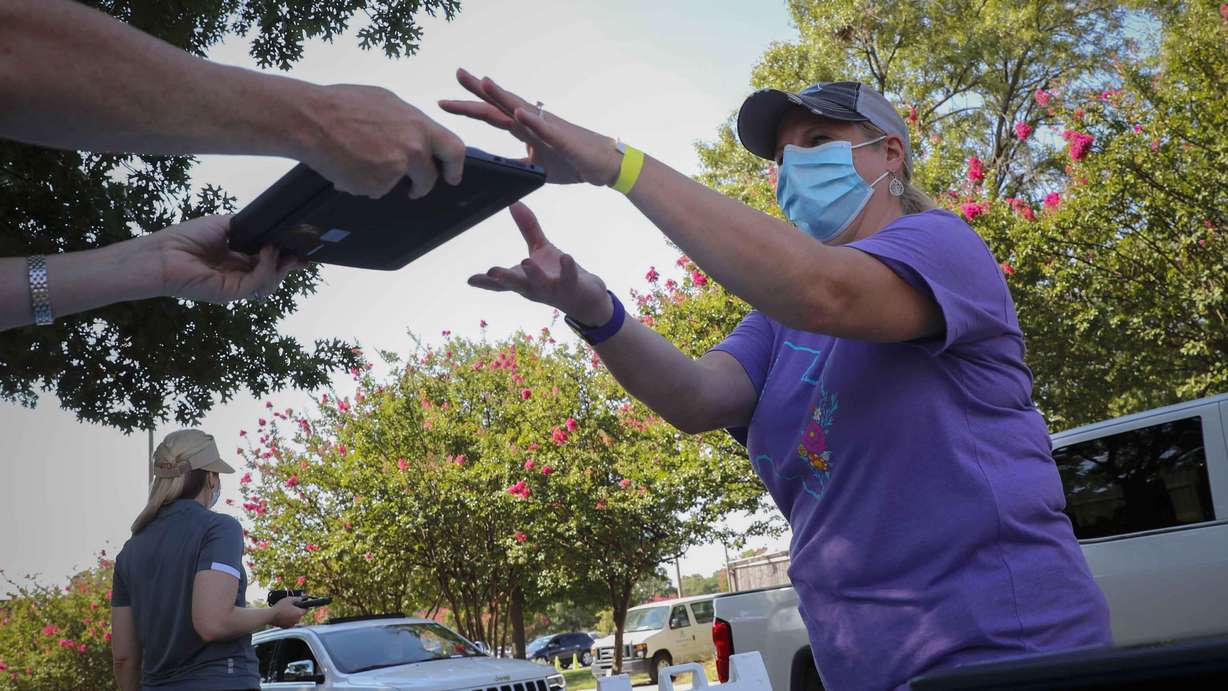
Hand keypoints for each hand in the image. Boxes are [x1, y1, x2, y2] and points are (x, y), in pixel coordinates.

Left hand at [148, 215, 304, 303]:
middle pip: (273, 275)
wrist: (163, 254)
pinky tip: (265, 251)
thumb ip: (247, 227)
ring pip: (270, 283)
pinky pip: (258, 283)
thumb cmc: (187, 238)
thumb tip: (270, 228)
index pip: (267, 262)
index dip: (285, 257)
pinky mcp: (232, 293)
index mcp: (237, 261)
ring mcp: (236, 286)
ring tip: (275, 247)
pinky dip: (266, 267)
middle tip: (300, 252)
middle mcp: (239, 275)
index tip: (301, 248)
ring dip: (278, 265)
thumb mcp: (224, 225)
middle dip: (289, 264)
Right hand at [270, 596, 307, 627]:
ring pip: (295, 618)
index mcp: (299, 613)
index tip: (300, 603)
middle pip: (300, 614)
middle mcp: (297, 620)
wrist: (270, 616)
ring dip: (292, 615)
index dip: (304, 605)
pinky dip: (288, 619)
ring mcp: (292, 624)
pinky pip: (289, 622)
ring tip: (285, 610)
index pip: (306, 609)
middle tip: (290, 606)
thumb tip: (304, 598)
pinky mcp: (286, 627)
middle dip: (297, 610)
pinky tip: (282, 615)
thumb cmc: (280, 607)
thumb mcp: (289, 599)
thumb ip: (298, 598)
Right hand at [301, 84, 466, 198]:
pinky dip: (363, 183)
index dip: (454, 167)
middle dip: (423, 185)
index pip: (453, 150)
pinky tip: (347, 165)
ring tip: (360, 160)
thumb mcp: (386, 102)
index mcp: (418, 125)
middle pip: (430, 178)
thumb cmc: (342, 105)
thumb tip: (416, 134)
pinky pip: (376, 190)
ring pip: (398, 184)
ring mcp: (395, 169)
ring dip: (385, 180)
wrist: (312, 119)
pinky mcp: (376, 185)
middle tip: (414, 188)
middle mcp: (413, 148)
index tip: (452, 176)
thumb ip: (407, 122)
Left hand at [439, 68, 621, 185]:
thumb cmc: (573, 161)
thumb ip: (518, 162)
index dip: (469, 108)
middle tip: (457, 73)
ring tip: (483, 82)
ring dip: (501, 96)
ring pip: (520, 109)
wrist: (604, 166)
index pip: (491, 115)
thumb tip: (501, 167)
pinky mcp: (563, 139)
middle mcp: (533, 122)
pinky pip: (545, 129)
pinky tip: (518, 112)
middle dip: (478, 90)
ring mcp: (548, 128)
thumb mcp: (536, 167)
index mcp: (524, 128)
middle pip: (500, 104)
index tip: (445, 102)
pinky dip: (531, 121)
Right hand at [469, 203, 611, 323]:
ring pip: (541, 282)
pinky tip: (566, 257)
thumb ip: (527, 228)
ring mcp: (553, 289)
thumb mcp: (540, 249)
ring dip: (533, 274)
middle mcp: (534, 288)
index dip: (485, 282)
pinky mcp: (571, 287)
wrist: (587, 299)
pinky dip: (567, 268)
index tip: (470, 280)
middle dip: (504, 279)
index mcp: (523, 280)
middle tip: (492, 272)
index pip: (501, 283)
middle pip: (516, 284)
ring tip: (525, 262)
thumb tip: (514, 203)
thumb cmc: (557, 274)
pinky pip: (569, 277)